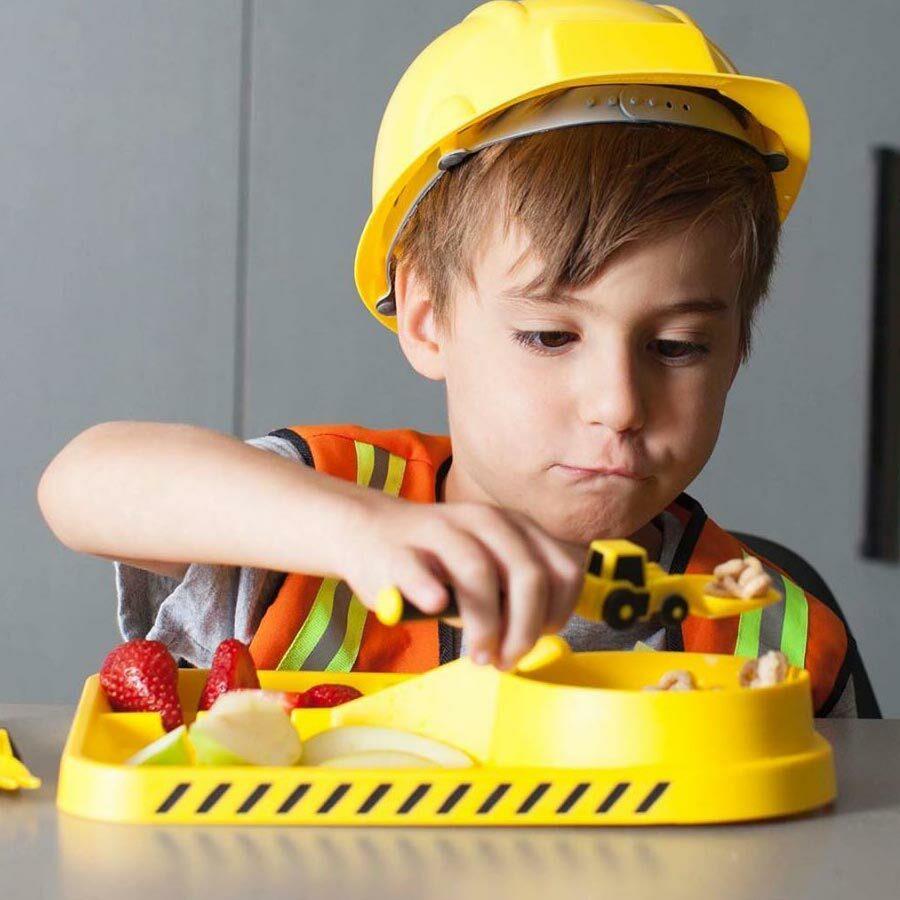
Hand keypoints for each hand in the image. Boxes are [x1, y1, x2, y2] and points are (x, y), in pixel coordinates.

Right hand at [341, 494, 586, 669]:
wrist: (369, 532)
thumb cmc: (437, 560)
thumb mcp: (490, 564)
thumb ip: (516, 593)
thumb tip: (539, 639)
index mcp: (514, 526)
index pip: (563, 569)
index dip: (558, 612)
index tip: (540, 639)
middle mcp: (482, 520)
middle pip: (527, 574)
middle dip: (525, 628)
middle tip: (507, 658)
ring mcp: (438, 531)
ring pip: (479, 572)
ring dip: (485, 625)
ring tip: (479, 655)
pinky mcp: (396, 550)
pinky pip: (418, 571)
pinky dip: (430, 591)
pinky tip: (435, 606)